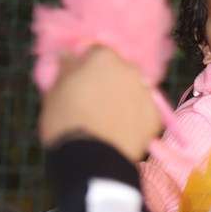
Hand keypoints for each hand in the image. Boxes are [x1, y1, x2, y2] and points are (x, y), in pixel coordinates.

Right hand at [38, 46, 161, 160]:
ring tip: (109, 120)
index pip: (96, 53)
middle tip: (96, 102)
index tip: (81, 82)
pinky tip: (122, 131)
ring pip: (134, 91)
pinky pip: (144, 112)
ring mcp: (146, 93)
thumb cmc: (65, 121)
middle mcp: (130, 70)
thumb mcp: (54, 91)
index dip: (87, 67)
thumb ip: (65, 68)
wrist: (91, 157)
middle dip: (110, 81)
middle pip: (120, 71)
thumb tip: (68, 55)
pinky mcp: (156, 116)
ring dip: (125, 98)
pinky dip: (136, 118)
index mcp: (103, 58)